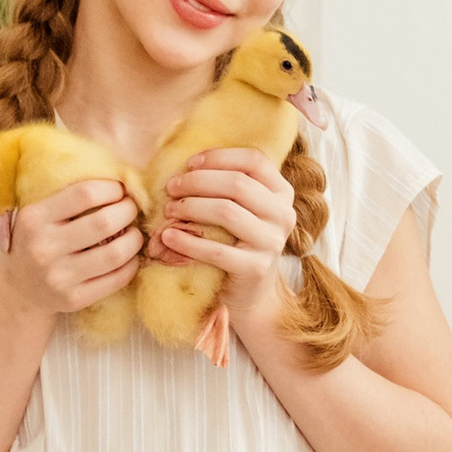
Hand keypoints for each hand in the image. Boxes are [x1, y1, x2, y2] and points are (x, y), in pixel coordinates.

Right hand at [0, 178, 142, 320]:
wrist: (18, 288)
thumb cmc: (36, 241)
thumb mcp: (38, 214)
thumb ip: (68, 197)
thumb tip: (121, 178)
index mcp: (34, 218)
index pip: (85, 193)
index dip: (112, 188)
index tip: (120, 190)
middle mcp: (43, 248)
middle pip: (104, 222)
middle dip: (128, 211)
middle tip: (132, 208)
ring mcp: (58, 277)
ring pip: (116, 253)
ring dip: (134, 239)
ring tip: (133, 233)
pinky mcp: (74, 299)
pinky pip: (117, 278)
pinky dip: (131, 264)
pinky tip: (128, 256)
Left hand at [147, 147, 298, 320]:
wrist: (251, 293)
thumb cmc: (238, 242)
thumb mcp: (242, 209)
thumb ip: (228, 185)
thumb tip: (188, 164)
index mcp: (282, 193)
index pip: (253, 160)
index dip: (219, 157)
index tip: (189, 164)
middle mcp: (283, 214)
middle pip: (237, 184)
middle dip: (197, 182)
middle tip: (171, 188)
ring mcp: (272, 242)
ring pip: (226, 211)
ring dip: (190, 207)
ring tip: (169, 211)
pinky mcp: (256, 268)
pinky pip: (217, 250)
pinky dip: (188, 242)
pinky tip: (168, 237)